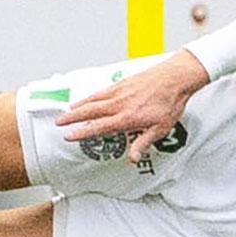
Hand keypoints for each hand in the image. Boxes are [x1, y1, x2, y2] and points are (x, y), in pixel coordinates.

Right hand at [55, 51, 210, 161]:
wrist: (176, 78)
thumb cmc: (170, 102)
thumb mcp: (160, 129)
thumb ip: (142, 143)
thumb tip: (132, 159)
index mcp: (127, 118)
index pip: (98, 127)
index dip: (82, 132)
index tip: (68, 136)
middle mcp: (119, 104)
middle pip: (90, 111)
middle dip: (72, 117)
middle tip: (59, 122)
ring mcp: (120, 91)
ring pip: (94, 99)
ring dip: (79, 105)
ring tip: (68, 111)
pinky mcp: (123, 83)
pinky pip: (102, 91)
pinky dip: (91, 96)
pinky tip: (89, 98)